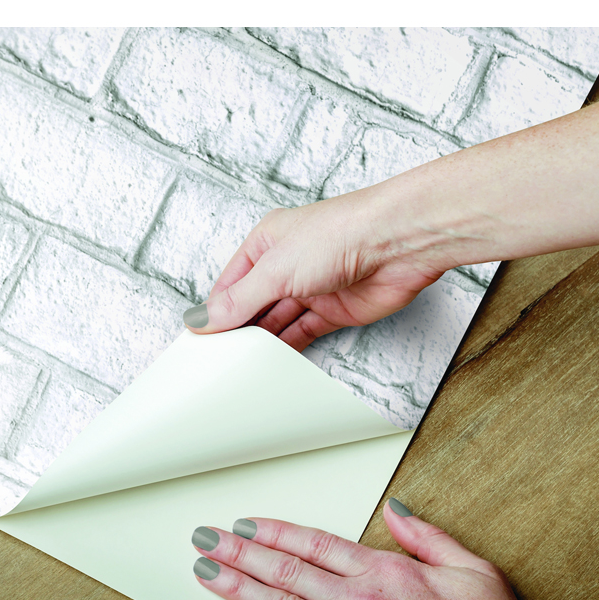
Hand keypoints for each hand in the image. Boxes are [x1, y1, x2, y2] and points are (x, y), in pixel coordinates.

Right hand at [184, 193, 447, 352]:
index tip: (200, 339)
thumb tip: (203, 318)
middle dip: (237, 329)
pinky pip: (303, 333)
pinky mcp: (334, 311)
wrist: (398, 243)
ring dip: (262, 342)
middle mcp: (287, 265)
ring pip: (277, 322)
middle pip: (252, 305)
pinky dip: (289, 349)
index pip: (230, 284)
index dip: (214, 311)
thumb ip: (239, 300)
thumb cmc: (341, 233)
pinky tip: (273, 363)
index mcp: (266, 243)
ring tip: (241, 366)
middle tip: (218, 358)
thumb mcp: (275, 269)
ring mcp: (311, 288)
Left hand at [191, 500, 542, 599]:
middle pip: (286, 571)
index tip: (244, 522)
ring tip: (206, 571)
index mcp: (385, 573)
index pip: (313, 543)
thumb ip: (426, 536)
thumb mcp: (471, 569)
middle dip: (239, 552)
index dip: (273, 531)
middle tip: (206, 539)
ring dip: (238, 588)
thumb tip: (394, 510)